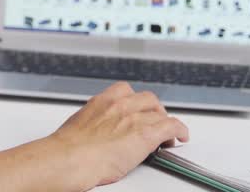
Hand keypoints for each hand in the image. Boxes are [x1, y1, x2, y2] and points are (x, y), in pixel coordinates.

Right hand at [49, 82, 188, 188]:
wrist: (70, 158)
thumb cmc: (68, 149)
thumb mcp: (78, 126)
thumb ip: (93, 123)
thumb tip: (94, 133)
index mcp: (101, 101)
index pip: (125, 91)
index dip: (135, 101)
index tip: (137, 109)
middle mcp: (119, 105)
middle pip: (147, 99)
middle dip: (153, 110)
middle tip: (154, 121)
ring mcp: (134, 117)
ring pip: (160, 113)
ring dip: (165, 122)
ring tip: (166, 134)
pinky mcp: (146, 133)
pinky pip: (172, 126)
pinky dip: (180, 130)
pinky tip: (181, 136)